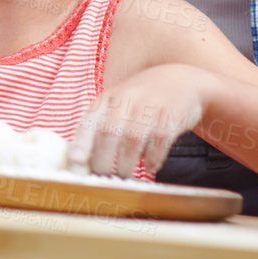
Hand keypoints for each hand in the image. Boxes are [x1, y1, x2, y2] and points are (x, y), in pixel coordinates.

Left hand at [69, 63, 210, 178]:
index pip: (89, 120)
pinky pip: (158, 142)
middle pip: (109, 133)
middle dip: (103, 159)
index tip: (76, 160)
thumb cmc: (143, 101)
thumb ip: (101, 127)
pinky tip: (150, 166)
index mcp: (108, 99)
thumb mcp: (118, 105)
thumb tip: (84, 161)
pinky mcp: (169, 116)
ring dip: (126, 163)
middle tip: (103, 177)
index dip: (81, 142)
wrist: (181, 81)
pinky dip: (152, 159)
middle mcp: (126, 100)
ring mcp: (148, 107)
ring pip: (132, 139)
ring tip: (124, 175)